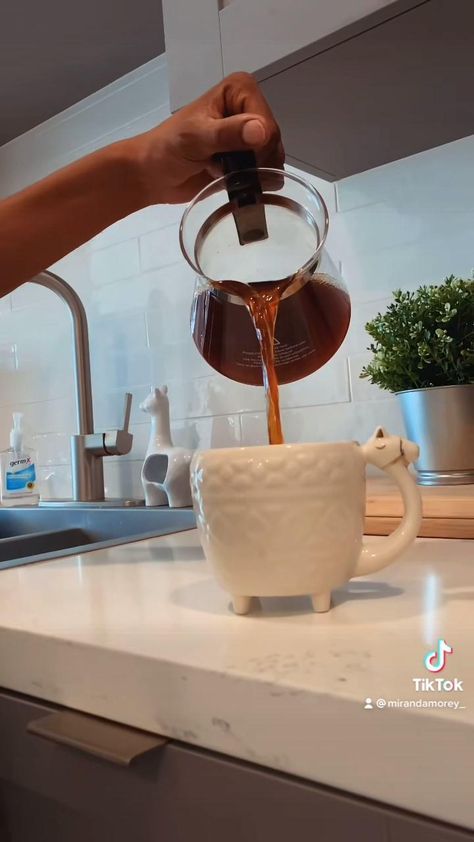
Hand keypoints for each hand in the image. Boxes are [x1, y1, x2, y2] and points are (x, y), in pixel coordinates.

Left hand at [131, 72, 283, 203]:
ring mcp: (249, 133)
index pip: (267, 123)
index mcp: (239, 90)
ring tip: (228, 175)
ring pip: (272, 158)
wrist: (153, 173)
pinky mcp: (246, 157)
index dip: (257, 146)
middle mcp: (249, 107)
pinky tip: (234, 183)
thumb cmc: (168, 149)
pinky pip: (266, 172)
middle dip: (255, 161)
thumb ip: (227, 134)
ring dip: (254, 173)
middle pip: (272, 141)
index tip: (232, 159)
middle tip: (227, 168)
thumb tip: (260, 132)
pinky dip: (253, 181)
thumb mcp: (196, 138)